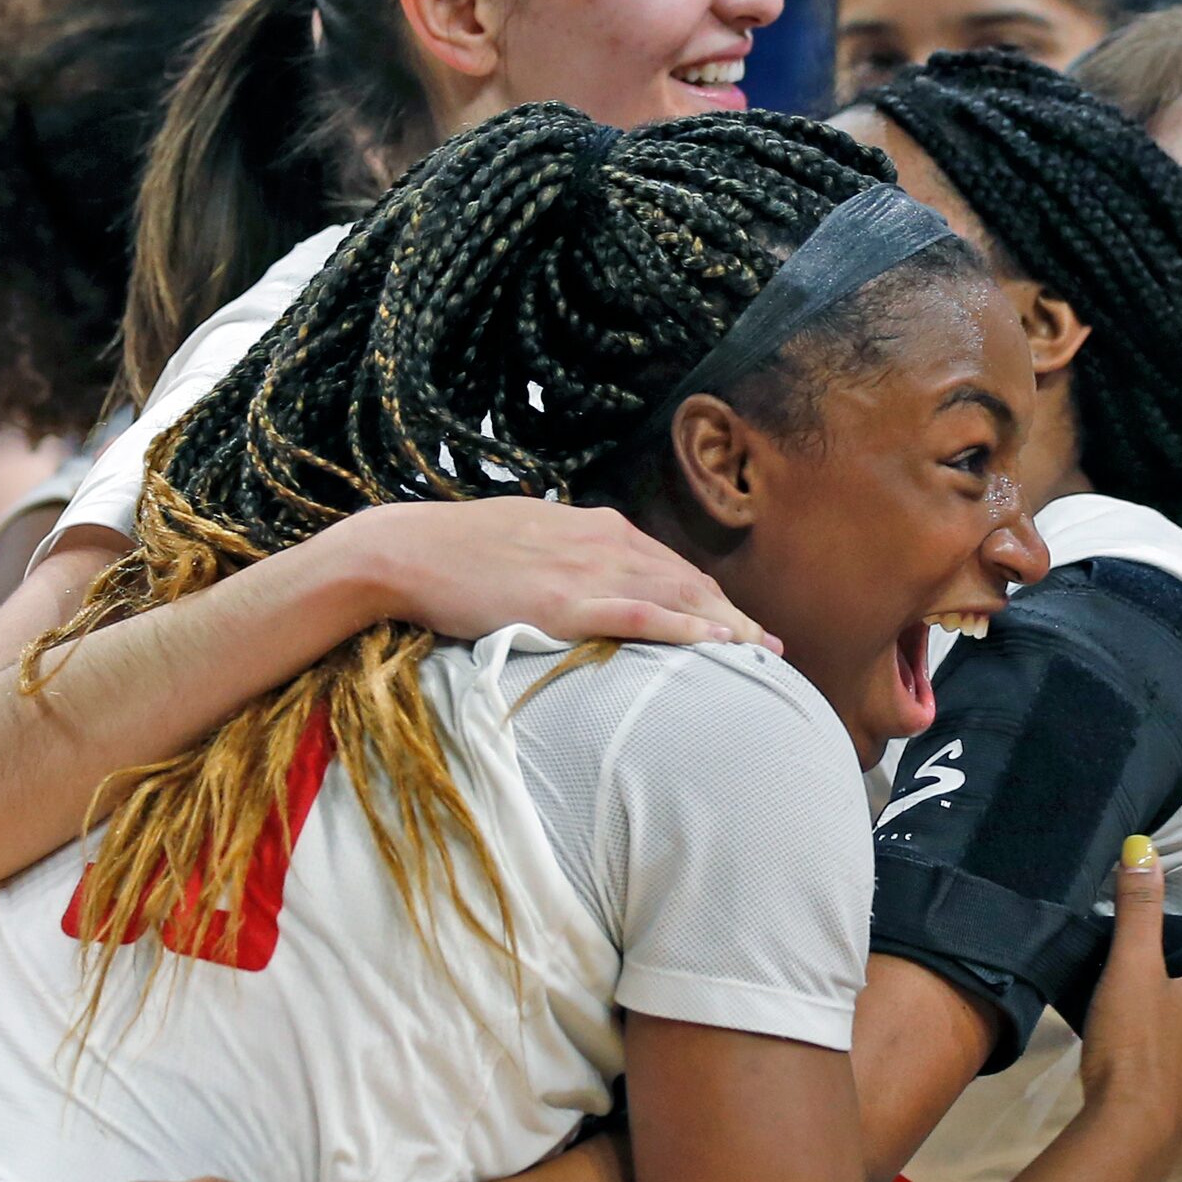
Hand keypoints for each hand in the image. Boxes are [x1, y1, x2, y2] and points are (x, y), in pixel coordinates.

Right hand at [326, 496, 778, 650]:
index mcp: (595, 528)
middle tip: (773, 647)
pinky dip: (687, 628)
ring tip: (763, 654)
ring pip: (678, 595)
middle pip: (687, 580)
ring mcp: (588, 569)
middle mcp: (603, 542)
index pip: (669, 565)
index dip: (709, 596)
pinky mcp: (568, 600)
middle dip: (734, 615)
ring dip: (726, 625)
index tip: (740, 623)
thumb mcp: (525, 540)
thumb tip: (582, 578)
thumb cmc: (458, 551)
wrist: (408, 551)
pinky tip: (719, 644)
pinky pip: (643, 614)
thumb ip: (564, 555)